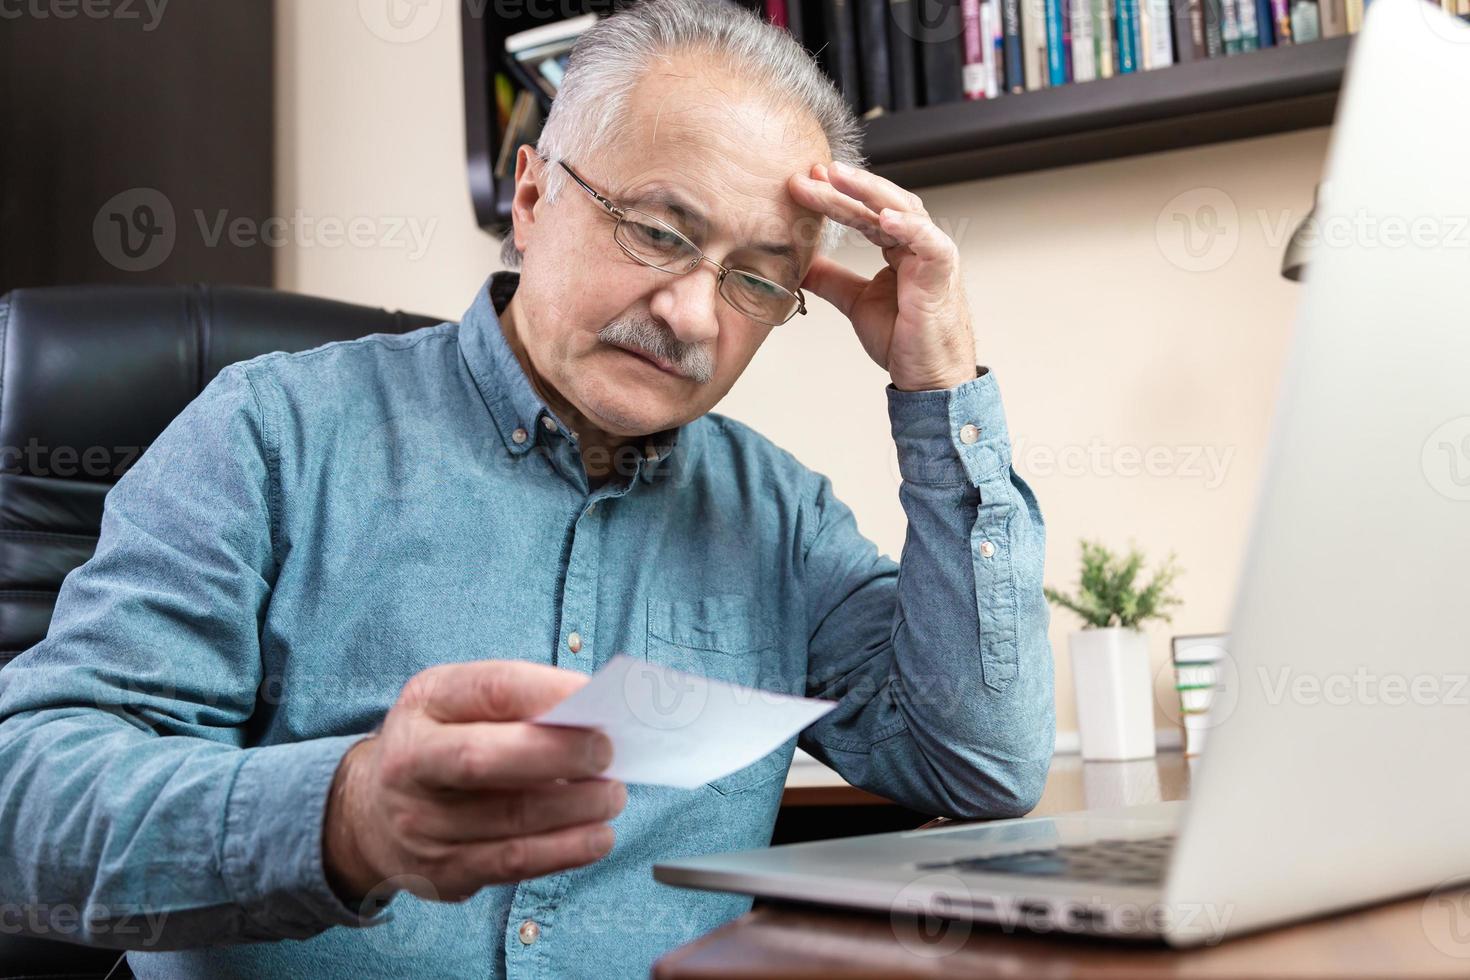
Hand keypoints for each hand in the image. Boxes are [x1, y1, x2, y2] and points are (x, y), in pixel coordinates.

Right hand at [323, 660, 624, 907]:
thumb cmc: (441, 744)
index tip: (592, 695)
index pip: (488, 689)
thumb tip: (593, 717)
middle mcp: (411, 762)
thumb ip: (518, 703)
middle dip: (557, 754)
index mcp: (424, 703)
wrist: (370, 813)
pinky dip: (566, 850)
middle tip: (606, 752)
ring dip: (576, 807)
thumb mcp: (460, 704)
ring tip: (613, 794)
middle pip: (484, 759)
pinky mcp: (443, 870)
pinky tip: (598, 836)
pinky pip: (514, 863)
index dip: (546, 691)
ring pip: (510, 818)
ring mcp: (422, 822)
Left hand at [788, 161, 976, 391]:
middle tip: (811, 174)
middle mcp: (917, 244)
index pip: (863, 213)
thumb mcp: (856, 301)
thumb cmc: (903, 338)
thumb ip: (831, 279)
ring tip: (837, 178)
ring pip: (900, 210)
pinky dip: (907, 226)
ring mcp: (932, 254)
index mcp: (898, 248)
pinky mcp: (943, 272)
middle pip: (878, 204)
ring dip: (868, 192)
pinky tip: (883, 216)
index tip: (805, 183)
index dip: (835, 197)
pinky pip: (928, 242)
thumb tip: (799, 264)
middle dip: (844, 187)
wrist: (928, 376)